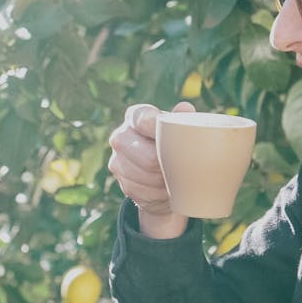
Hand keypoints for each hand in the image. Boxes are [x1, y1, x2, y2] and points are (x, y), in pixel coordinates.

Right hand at [107, 101, 194, 238]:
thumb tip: (184, 108)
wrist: (161, 174)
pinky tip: (166, 189)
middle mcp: (120, 136)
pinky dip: (158, 194)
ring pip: (146, 177)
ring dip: (165, 181)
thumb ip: (183, 118)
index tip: (172, 139)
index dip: (158, 130)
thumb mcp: (180, 129)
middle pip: (147, 157)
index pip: (144, 120)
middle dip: (167, 166)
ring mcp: (117, 161)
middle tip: (184, 168)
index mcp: (135, 116)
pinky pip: (143, 192)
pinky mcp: (121, 183)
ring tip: (177, 178)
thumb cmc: (173, 143)